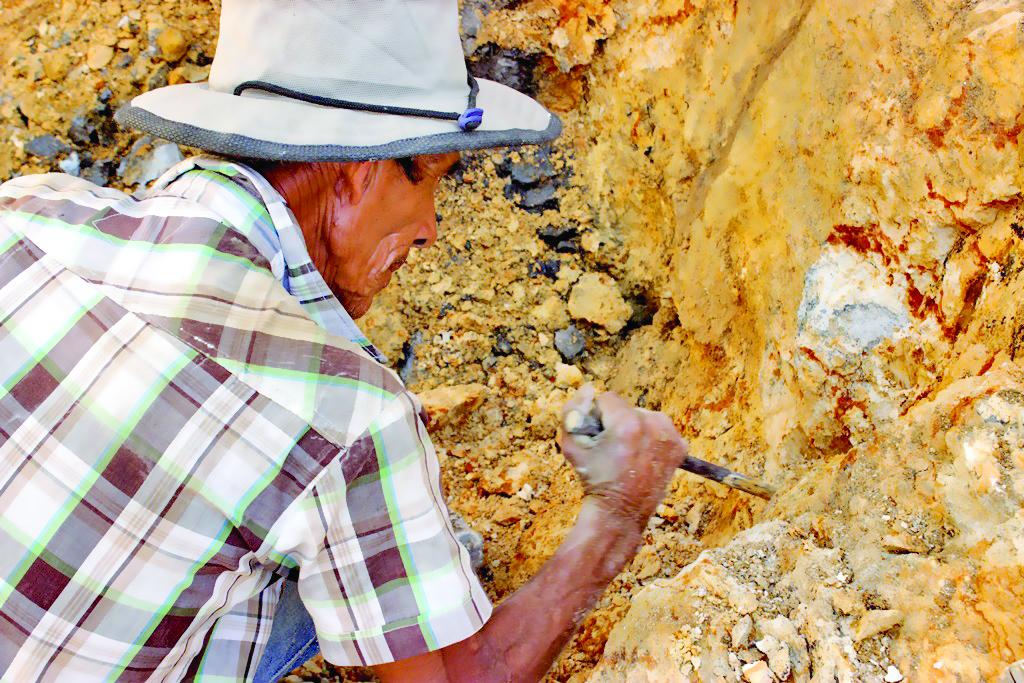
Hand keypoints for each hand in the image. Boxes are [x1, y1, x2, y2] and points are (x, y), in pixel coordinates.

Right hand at [558, 385, 686, 530]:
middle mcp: (653, 426)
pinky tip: (641, 456)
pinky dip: (650, 438)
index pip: (607, 398)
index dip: (598, 416)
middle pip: (627, 408)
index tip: (598, 436)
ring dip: (634, 427)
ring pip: (644, 416)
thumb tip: (588, 389)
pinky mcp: (679, 447)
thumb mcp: (571, 444)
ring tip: (627, 453)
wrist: (619, 511)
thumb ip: (572, 411)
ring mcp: (670, 437)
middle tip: (612, 448)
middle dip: (616, 421)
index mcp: (627, 423)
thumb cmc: (593, 478)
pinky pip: (659, 429)